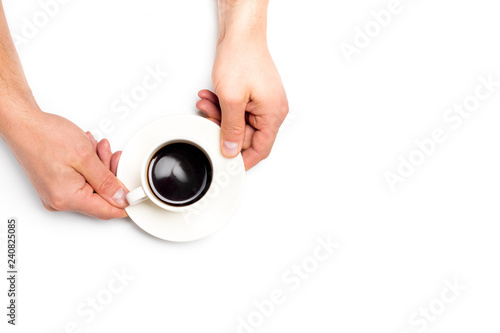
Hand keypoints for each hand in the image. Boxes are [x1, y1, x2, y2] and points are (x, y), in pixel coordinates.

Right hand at [4, 111, 128, 219]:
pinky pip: (81, 182)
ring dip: (100, 167)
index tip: (136, 193)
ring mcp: (56, 195)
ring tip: (97, 149)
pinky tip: (89, 153)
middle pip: (101, 197)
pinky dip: (89, 167)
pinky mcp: (56, 186)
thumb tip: (121, 197)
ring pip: (92, 187)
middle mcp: (60, 201)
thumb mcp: (85, 157)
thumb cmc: (45, 136)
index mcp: (68, 198)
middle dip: (110, 174)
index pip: (107, 211)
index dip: (125, 201)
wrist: (24, 124)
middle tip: (111, 156)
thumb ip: (106, 181)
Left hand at [197, 0, 287, 169]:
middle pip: (247, 136)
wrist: (241, 33)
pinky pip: (238, 109)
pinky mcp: (254, 95)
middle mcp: (272, 110)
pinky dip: (223, 106)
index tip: (229, 168)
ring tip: (207, 104)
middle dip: (223, 129)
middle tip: (208, 122)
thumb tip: (231, 149)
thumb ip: (231, 129)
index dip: (243, 162)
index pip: (260, 149)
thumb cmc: (242, 57)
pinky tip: (211, 98)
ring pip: (238, 122)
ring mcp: (264, 102)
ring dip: (219, 115)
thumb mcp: (231, 99)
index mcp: (273, 114)